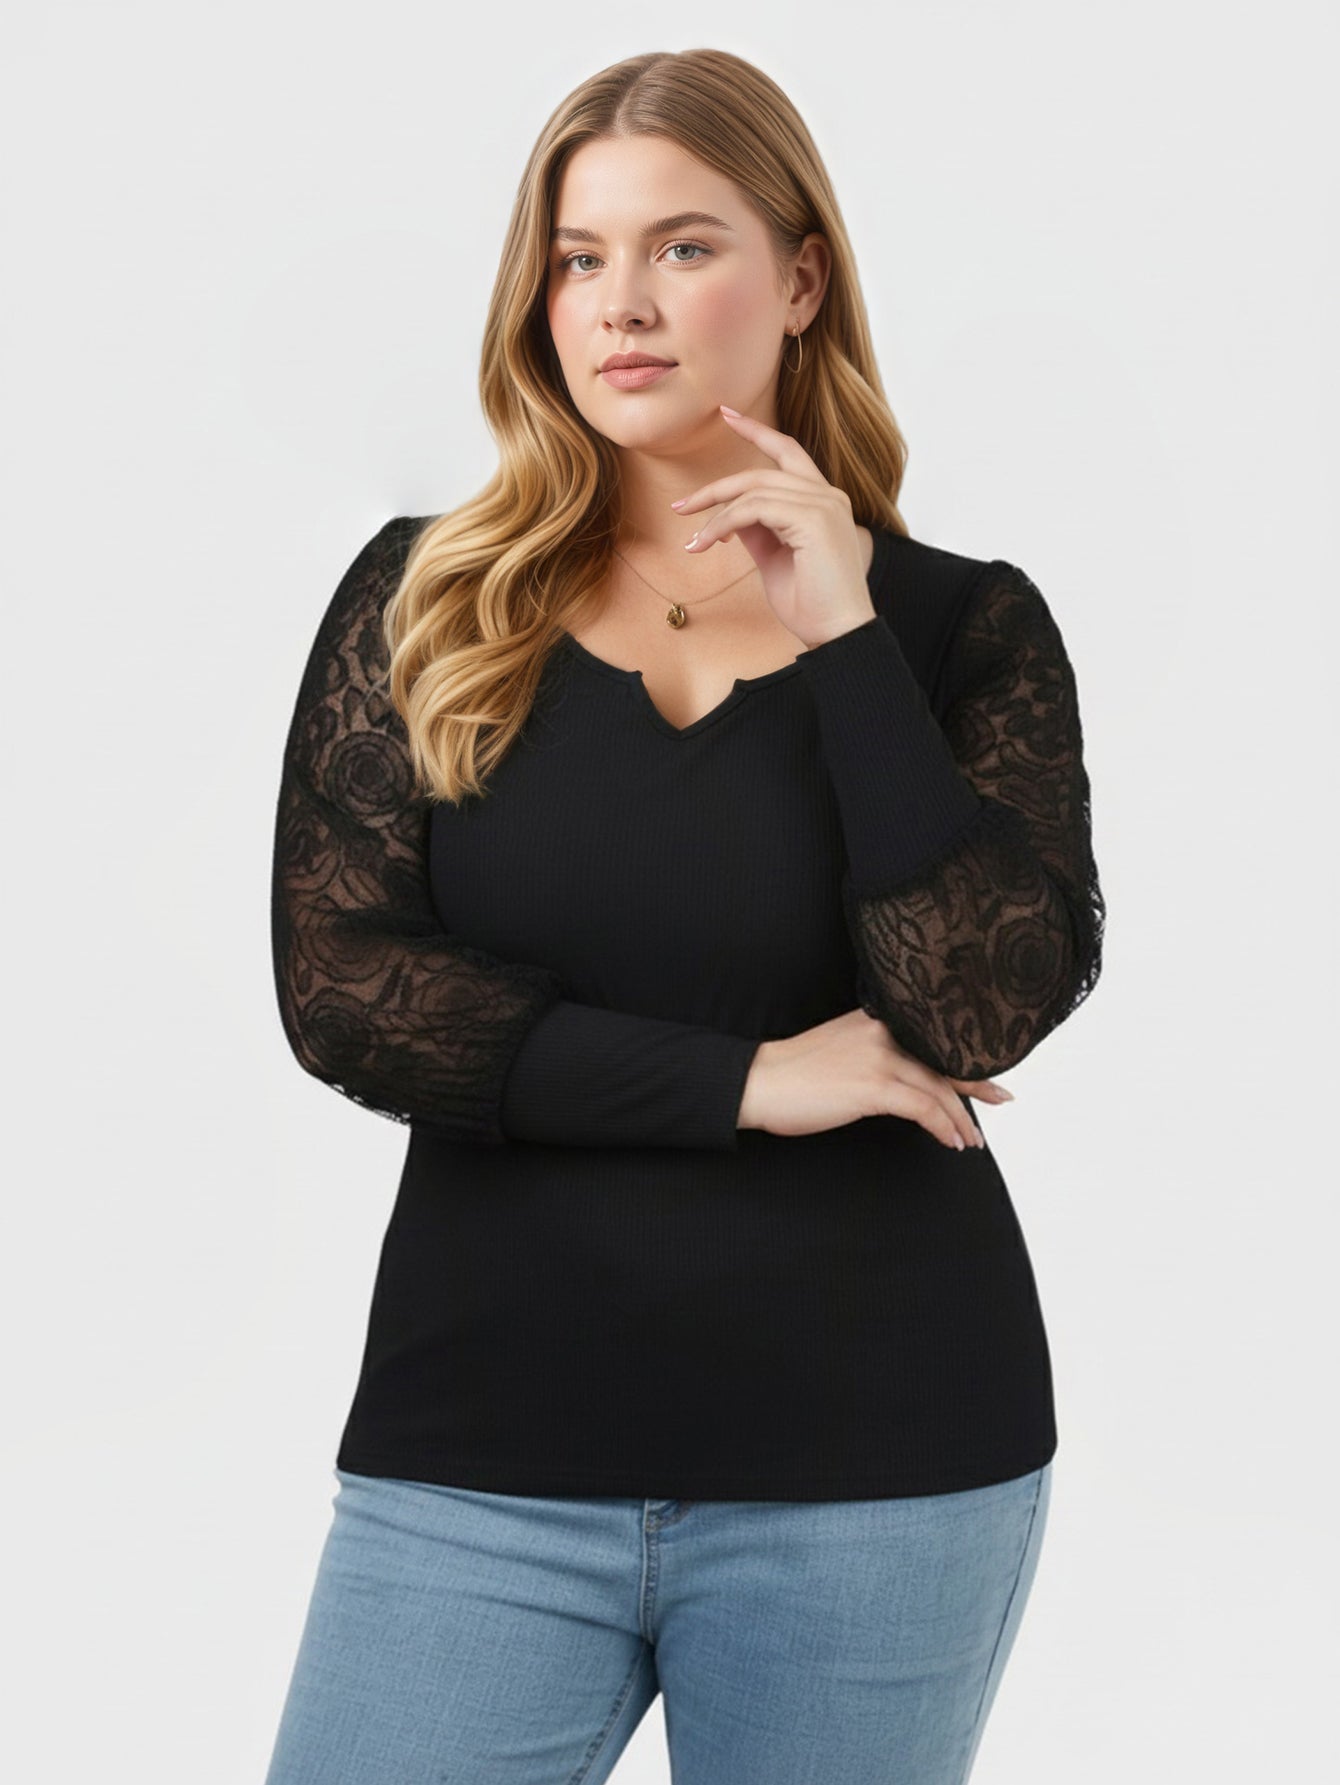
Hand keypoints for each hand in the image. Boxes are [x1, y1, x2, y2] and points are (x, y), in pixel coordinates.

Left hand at [670, 406, 874, 648]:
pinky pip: (755, 509)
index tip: (727, 414)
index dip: (757, 432)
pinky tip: (709, 543)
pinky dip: (725, 524)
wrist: (838, 634)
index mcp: (824, 501)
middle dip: (717, 488)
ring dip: (716, 515)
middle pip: (762, 471)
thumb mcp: (775, 559)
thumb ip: (758, 530)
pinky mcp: (814, 519)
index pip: (788, 452)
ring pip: (754, 490)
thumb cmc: (811, 604)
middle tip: (682, 506)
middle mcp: (828, 495)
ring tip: (694, 543)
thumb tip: (731, 514)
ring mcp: (824, 504)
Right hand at [738, 1008, 1013, 1149]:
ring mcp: (879, 1058)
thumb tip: (904, 1082)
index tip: (983, 1072)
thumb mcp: (840, 1050)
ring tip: (971, 1140)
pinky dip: (942, 1126)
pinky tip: (951, 1141)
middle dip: (976, 1084)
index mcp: (876, 1020)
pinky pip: (923, 1108)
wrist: (759, 1081)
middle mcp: (883, 1033)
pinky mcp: (873, 1086)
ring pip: (938, 1088)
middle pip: (943, 1059)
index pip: (930, 1039)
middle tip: (1001, 1098)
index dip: (960, 1058)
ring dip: (960, 1118)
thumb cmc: (794, 1073)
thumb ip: (873, 1055)